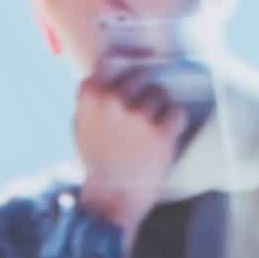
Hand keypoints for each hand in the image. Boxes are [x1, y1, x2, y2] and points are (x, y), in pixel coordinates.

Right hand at [68, 64, 195, 227]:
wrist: (112, 196)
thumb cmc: (97, 160)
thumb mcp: (81, 124)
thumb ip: (92, 98)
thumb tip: (105, 72)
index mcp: (91, 95)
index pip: (109, 61)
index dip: (123, 64)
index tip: (133, 66)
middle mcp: (114, 99)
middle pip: (140, 75)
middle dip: (144, 91)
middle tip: (143, 112)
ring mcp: (139, 114)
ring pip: (160, 94)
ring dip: (160, 109)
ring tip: (150, 131)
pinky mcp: (161, 131)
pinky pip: (177, 112)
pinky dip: (174, 123)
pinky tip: (164, 137)